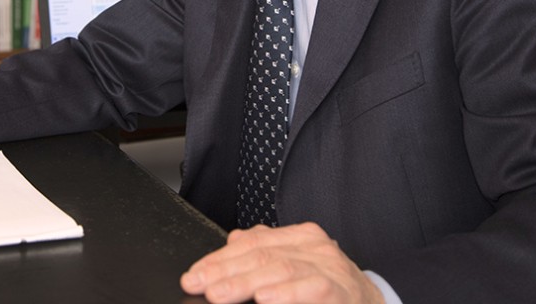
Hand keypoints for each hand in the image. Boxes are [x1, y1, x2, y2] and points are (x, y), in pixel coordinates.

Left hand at [181, 223, 384, 303]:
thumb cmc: (329, 289)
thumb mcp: (294, 266)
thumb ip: (264, 253)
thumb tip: (231, 243)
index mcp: (299, 237)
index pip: (251, 242)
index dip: (219, 259)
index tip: (193, 276)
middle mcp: (314, 246)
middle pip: (261, 255)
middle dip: (225, 272)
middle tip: (199, 285)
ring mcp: (330, 266)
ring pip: (281, 269)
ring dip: (246, 283)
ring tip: (221, 293)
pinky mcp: (342, 291)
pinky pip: (312, 288)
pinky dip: (287, 295)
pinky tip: (266, 299)